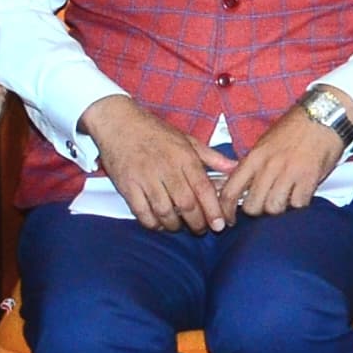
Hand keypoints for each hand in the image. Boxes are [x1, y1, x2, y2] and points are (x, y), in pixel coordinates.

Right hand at [82, 95, 227, 232]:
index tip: (219, 224)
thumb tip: (234, 167)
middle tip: (202, 229)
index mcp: (184, 157)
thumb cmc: (154, 131)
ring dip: (175, 225)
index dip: (213, 210)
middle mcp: (166, 168)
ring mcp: (145, 178)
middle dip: (197, 222)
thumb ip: (211, 157)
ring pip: (164, 211)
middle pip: (186, 204)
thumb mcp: (187, 139)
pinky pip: (141, 212)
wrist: (118, 123)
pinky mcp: (127, 186)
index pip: (203, 188)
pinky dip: (152, 223)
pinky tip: (159, 224)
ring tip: (181, 227)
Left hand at [221, 106, 348, 217]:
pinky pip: (298, 204)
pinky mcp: (309, 177)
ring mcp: (289, 173)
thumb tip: (243, 187)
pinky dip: (299, 204)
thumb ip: (254, 166)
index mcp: (254, 158)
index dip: (226, 210)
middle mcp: (268, 167)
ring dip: (280, 208)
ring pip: (274, 208)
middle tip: (266, 205)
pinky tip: (301, 194)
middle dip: (259, 211)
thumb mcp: (265, 143)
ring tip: (286, 200)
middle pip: (252, 206)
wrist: (323, 115)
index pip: (230, 191)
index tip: (230, 219)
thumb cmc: (295, 128)